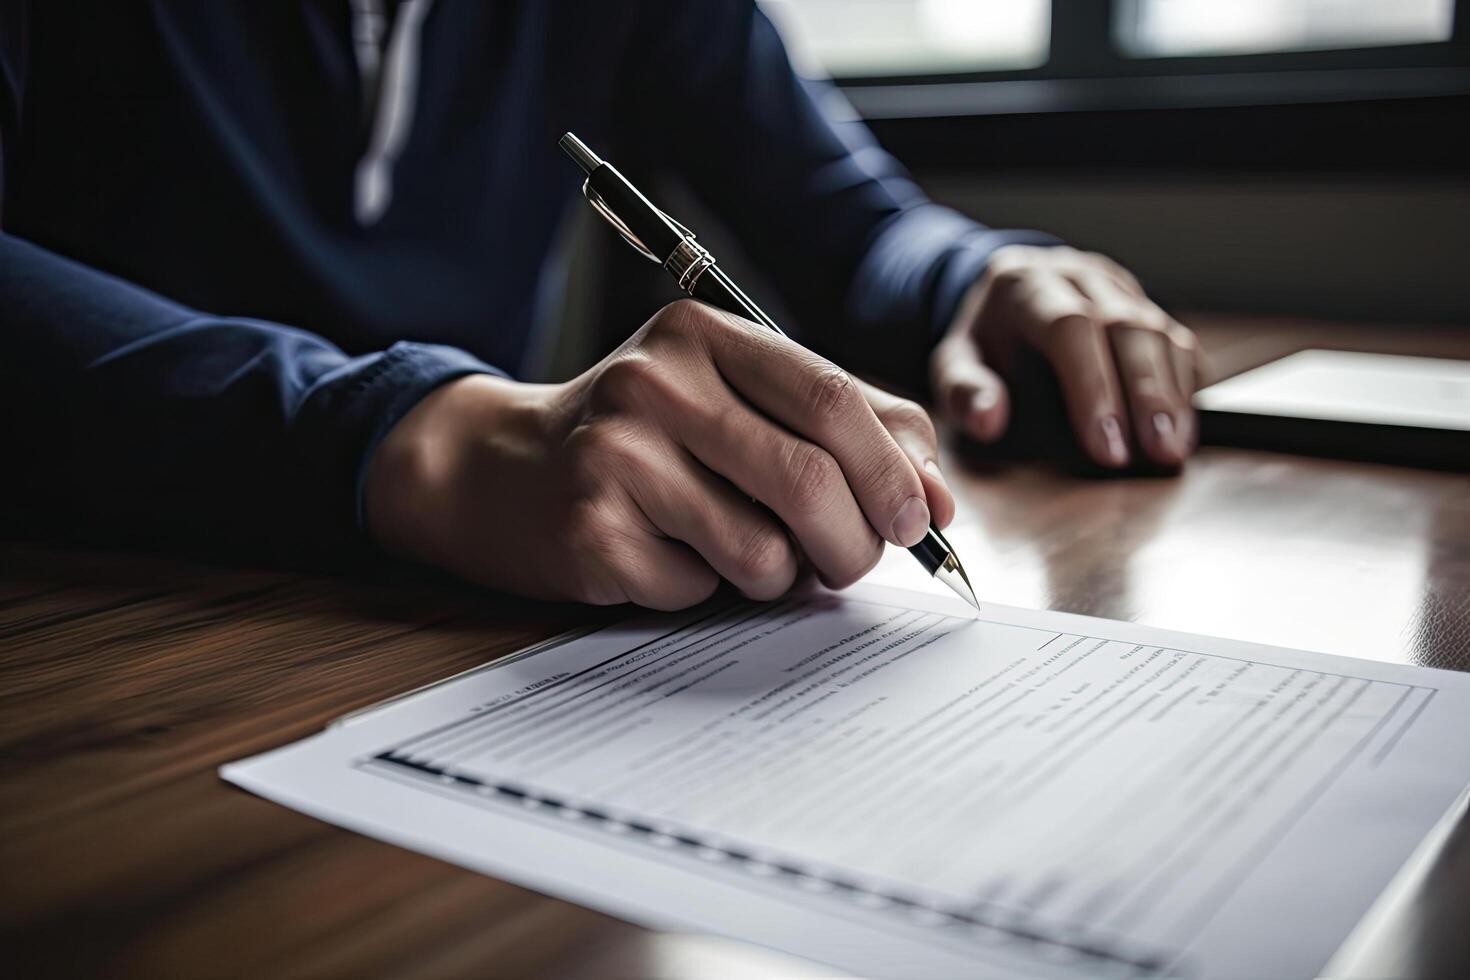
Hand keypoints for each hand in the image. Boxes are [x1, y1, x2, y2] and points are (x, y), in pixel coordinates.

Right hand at [365, 300, 953, 609]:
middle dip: (855, 542)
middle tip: (852, 563)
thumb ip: (839, 427)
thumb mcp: (732, 399)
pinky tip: (667, 556)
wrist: (499, 471)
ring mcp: (616, 457)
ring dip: (777, 574)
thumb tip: (935, 493)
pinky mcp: (592, 531)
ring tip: (739, 551)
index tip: (922, 519)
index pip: (831, 397)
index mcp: (702, 334)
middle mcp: (656, 383)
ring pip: (763, 549)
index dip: (892, 468)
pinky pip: (701, 589)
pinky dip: (707, 591)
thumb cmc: (641, 438)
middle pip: (808, 478)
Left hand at [931, 245, 1200, 467]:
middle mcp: (1080, 277)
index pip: (1070, 328)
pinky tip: (1185, 422)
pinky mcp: (1146, 304)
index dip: (1093, 387)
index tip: (1105, 447)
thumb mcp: (953, 361)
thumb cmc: (983, 338)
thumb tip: (988, 419)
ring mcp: (1118, 287)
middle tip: (1157, 451)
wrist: (1004, 291)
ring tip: (1173, 449)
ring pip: (1159, 330)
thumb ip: (964, 391)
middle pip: (1127, 327)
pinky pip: (1176, 338)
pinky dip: (1184, 380)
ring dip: (1171, 393)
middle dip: (1145, 394)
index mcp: (1028, 286)